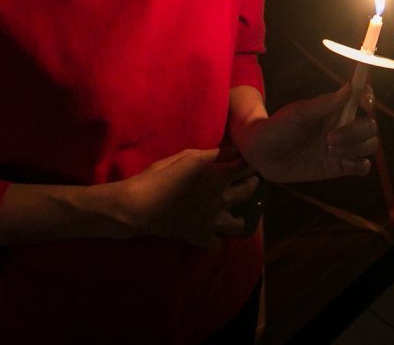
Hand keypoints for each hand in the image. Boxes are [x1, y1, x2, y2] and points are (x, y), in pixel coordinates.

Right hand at [121, 148, 257, 249]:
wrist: (141, 206)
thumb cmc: (161, 176)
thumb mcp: (187, 156)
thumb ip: (212, 154)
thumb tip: (232, 149)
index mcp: (219, 176)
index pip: (246, 166)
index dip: (249, 161)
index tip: (248, 158)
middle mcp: (222, 199)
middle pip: (249, 191)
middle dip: (252, 182)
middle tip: (248, 180)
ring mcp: (214, 221)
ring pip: (239, 224)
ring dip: (239, 217)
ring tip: (234, 212)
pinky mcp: (201, 237)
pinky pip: (217, 243)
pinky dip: (216, 237)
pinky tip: (211, 231)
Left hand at [236, 84, 378, 182]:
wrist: (262, 155)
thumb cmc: (277, 127)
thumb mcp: (297, 114)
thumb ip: (323, 104)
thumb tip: (349, 87)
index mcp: (334, 109)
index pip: (362, 98)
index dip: (368, 98)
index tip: (363, 103)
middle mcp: (343, 126)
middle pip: (370, 126)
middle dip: (356, 131)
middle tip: (329, 137)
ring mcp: (343, 147)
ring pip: (369, 145)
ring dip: (354, 147)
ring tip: (328, 149)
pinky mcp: (339, 167)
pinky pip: (363, 167)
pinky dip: (360, 165)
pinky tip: (342, 163)